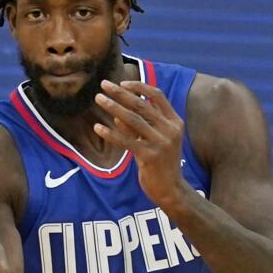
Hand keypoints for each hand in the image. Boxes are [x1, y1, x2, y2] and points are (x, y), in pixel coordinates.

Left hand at [94, 80, 186, 205]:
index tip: (122, 82)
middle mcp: (170, 130)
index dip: (139, 87)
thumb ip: (138, 128)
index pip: (157, 96)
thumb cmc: (161, 163)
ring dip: (113, 107)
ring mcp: (161, 143)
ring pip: (132, 120)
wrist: (171, 189)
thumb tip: (117, 115)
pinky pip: (126, 141)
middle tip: (103, 85)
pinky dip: (110, 133)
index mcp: (174, 122)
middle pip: (142, 105)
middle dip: (120, 93)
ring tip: (98, 99)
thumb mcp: (153, 141)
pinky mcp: (150, 156)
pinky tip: (97, 127)